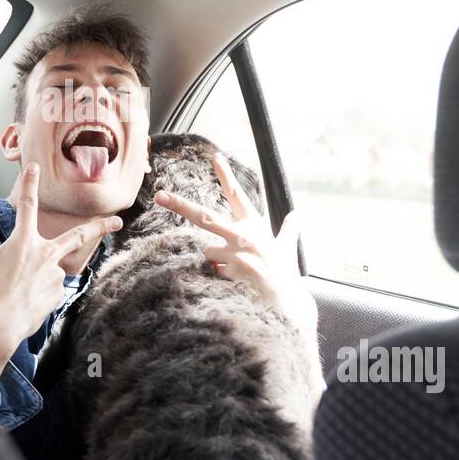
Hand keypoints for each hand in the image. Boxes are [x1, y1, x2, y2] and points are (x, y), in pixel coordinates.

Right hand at [0, 162, 121, 385]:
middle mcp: (44, 257)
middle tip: (118, 220)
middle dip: (99, 226)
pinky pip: (49, 290)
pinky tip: (22, 301)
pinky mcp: (57, 298)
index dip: (29, 184)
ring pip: (48, 270)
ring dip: (36, 276)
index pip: (26, 205)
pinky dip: (37, 292)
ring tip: (14, 291)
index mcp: (23, 243)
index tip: (35, 166)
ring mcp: (54, 279)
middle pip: (77, 236)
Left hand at [154, 153, 312, 317]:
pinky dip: (222, 275)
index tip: (215, 157)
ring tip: (240, 270)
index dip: (227, 175)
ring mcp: (236, 253)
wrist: (287, 302)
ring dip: (217, 259)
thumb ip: (289, 229)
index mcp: (255, 225)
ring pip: (208, 251)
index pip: (238, 195)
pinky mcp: (231, 271)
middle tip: (160, 195)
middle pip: (205, 216)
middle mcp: (244, 235)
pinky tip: (238, 282)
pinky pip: (214, 270)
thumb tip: (299, 214)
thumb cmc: (285, 273)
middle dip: (180, 205)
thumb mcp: (287, 247)